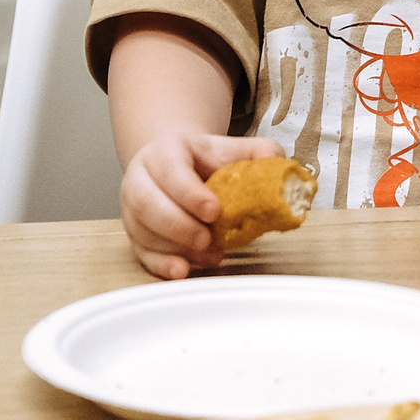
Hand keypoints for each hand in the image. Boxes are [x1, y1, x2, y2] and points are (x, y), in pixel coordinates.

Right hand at [119, 130, 286, 279]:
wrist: (176, 165)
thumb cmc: (204, 161)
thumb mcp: (232, 149)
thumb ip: (261, 155)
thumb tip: (286, 172)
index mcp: (165, 150)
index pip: (169, 169)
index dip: (189, 193)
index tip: (214, 210)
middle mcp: (142, 176)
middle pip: (146, 202)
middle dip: (178, 225)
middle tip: (208, 239)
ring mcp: (133, 206)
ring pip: (141, 230)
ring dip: (175, 247)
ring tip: (209, 254)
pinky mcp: (135, 233)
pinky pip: (140, 252)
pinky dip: (161, 265)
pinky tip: (183, 270)